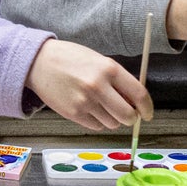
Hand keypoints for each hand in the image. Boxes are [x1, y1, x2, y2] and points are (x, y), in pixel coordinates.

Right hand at [24, 39, 151, 130]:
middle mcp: (98, 86)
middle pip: (128, 116)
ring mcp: (85, 102)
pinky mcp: (74, 114)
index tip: (148, 113)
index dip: (148, 108)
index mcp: (109, 69)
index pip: (139, 95)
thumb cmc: (70, 59)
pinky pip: (97, 126)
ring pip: (113, 124)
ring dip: (113, 119)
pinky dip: (98, 121)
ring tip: (101, 105)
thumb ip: (118, 79)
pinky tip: (89, 108)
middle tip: (128, 113)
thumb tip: (135, 101)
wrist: (39, 62)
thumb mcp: (99, 60)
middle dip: (131, 118)